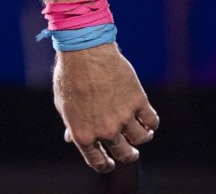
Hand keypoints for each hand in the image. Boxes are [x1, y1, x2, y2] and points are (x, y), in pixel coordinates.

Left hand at [52, 44, 159, 172]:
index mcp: (83, 134)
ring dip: (142, 138)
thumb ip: (71, 124)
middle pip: (124, 154)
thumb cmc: (70, 74)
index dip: (106, 165)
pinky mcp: (137, 101)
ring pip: (141, 139)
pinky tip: (148, 120)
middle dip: (129, 154)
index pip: (98, 162)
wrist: (84, 50)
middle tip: (132, 152)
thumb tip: (71, 139)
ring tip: (143, 133)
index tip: (111, 164)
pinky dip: (152, 123)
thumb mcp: (63, 104)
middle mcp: (105, 130)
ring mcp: (123, 117)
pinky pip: (152, 121)